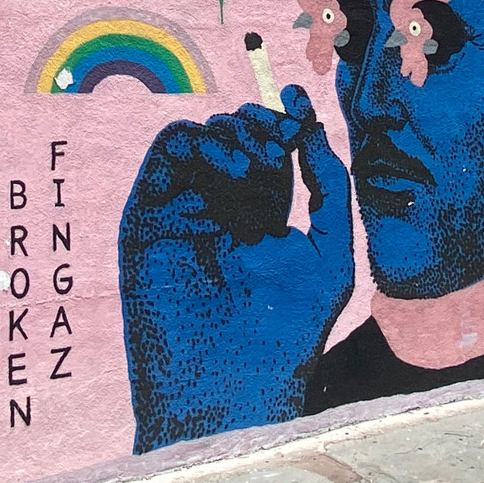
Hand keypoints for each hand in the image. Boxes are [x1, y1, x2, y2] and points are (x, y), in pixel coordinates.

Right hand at [119, 85, 351, 451]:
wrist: (232, 382)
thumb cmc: (289, 330)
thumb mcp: (332, 252)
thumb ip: (330, 187)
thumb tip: (313, 129)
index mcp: (264, 220)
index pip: (273, 153)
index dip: (287, 122)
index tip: (299, 100)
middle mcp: (222, 210)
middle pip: (238, 137)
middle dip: (262, 124)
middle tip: (281, 138)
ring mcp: (185, 210)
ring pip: (203, 137)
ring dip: (234, 131)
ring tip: (258, 160)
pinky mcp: (151, 214)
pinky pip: (168, 152)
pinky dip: (199, 140)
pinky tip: (230, 163)